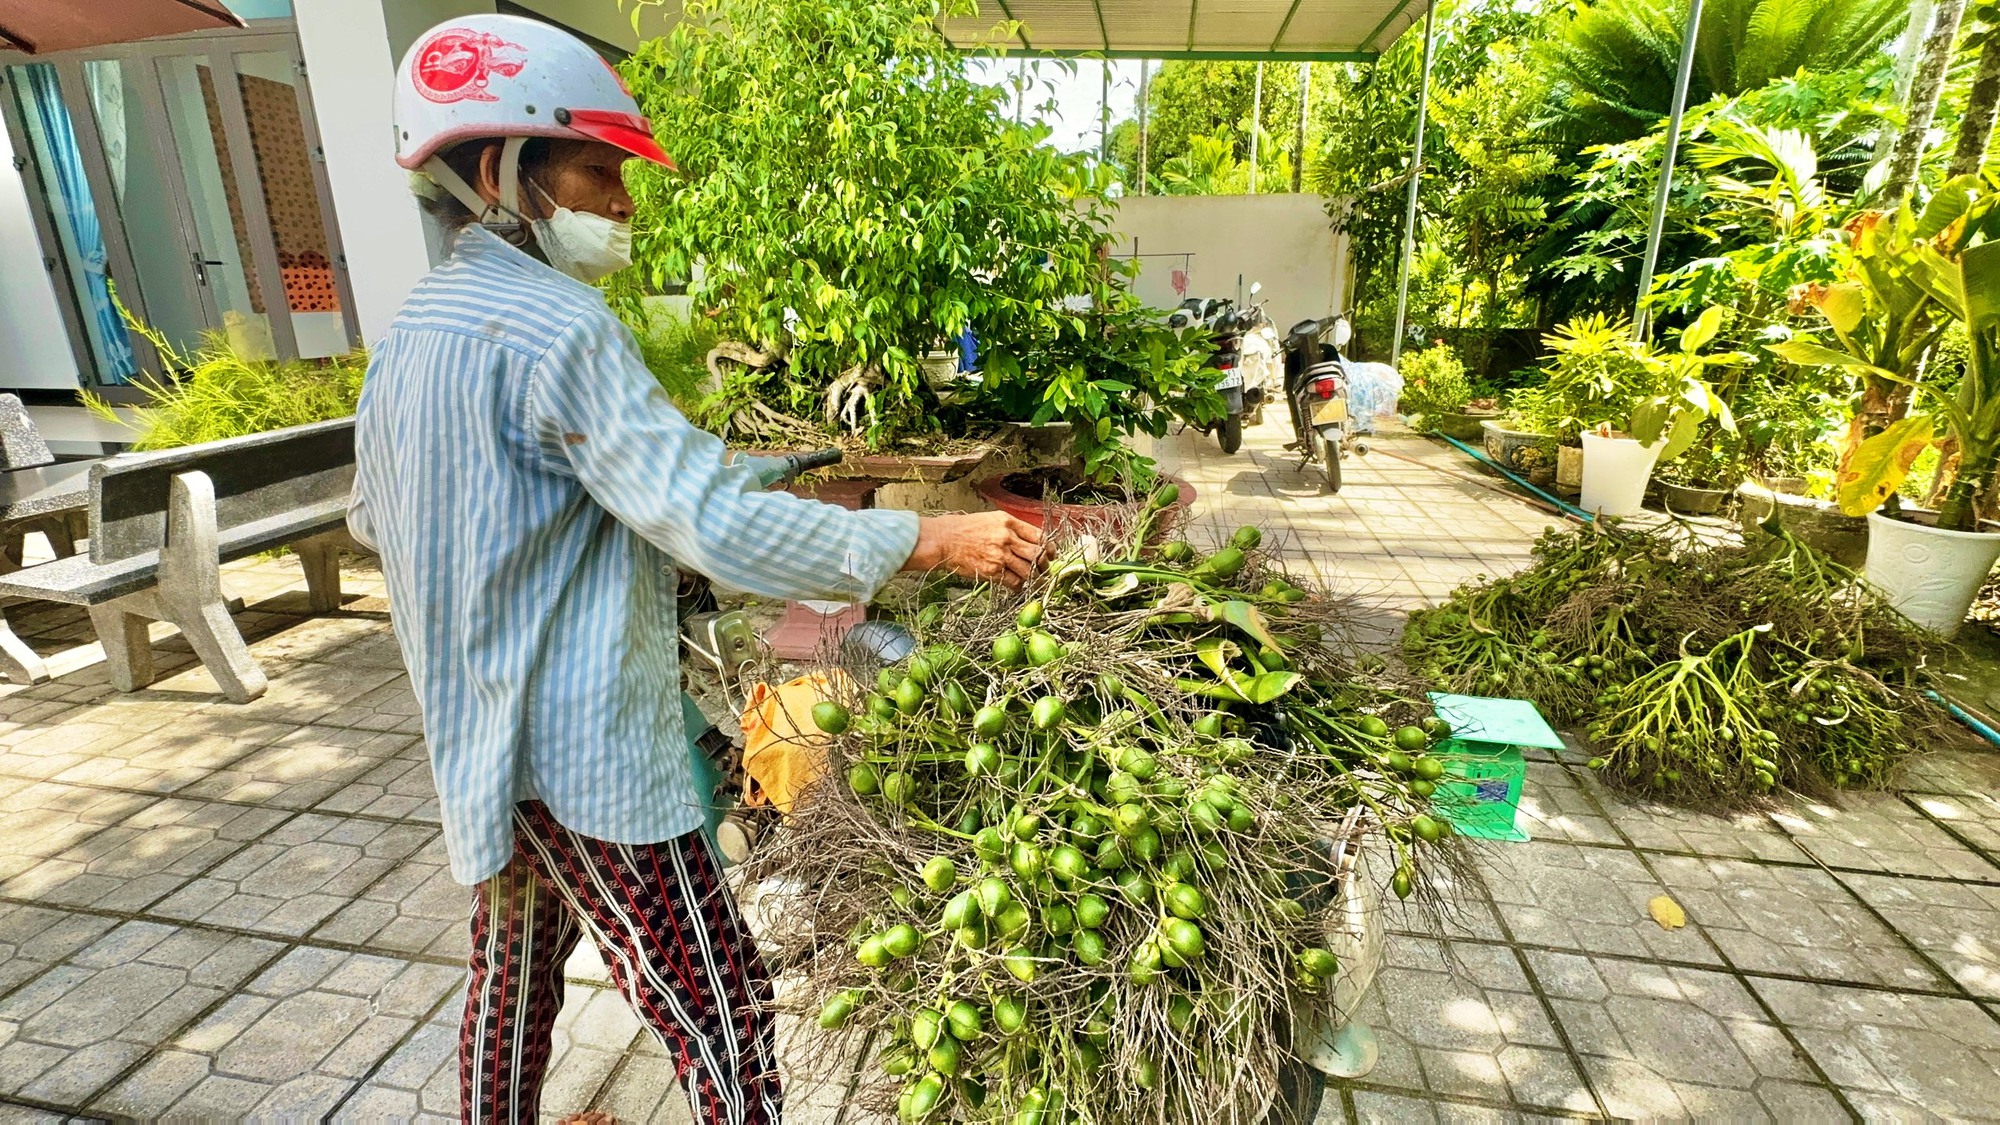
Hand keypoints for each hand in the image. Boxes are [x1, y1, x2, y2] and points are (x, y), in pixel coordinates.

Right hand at [904, 511, 1043, 587]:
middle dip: (1044, 564)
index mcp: (1008, 522)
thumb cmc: (962, 529)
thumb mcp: (989, 520)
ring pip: (1029, 570)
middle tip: (1044, 569)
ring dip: (1034, 578)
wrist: (942, 540)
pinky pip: (1014, 582)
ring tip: (1033, 581)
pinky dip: (1019, 586)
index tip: (1051, 553)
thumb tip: (1028, 542)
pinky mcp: (992, 571)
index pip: (1039, 535)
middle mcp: (1007, 537)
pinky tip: (1017, 586)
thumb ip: (1010, 529)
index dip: (1049, 547)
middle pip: (1038, 554)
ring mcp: (1000, 555)